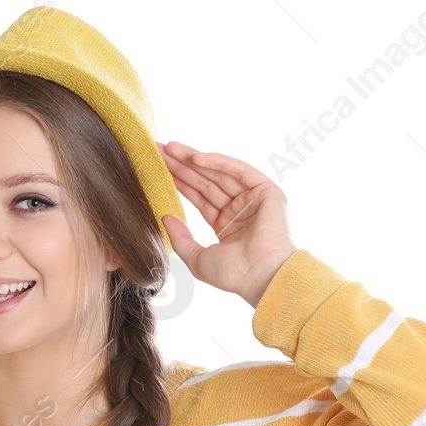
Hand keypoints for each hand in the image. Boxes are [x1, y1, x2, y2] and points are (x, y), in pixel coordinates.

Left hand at [156, 142, 296, 307]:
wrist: (261, 276)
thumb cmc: (233, 274)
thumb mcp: (197, 258)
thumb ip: (180, 238)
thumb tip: (165, 217)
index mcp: (227, 225)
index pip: (200, 197)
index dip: (180, 182)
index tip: (159, 168)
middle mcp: (240, 209)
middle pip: (206, 181)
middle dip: (182, 166)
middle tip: (159, 150)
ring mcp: (254, 198)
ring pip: (219, 173)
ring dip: (194, 159)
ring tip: (170, 148)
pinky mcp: (266, 190)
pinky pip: (237, 170)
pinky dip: (217, 162)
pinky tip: (194, 157)